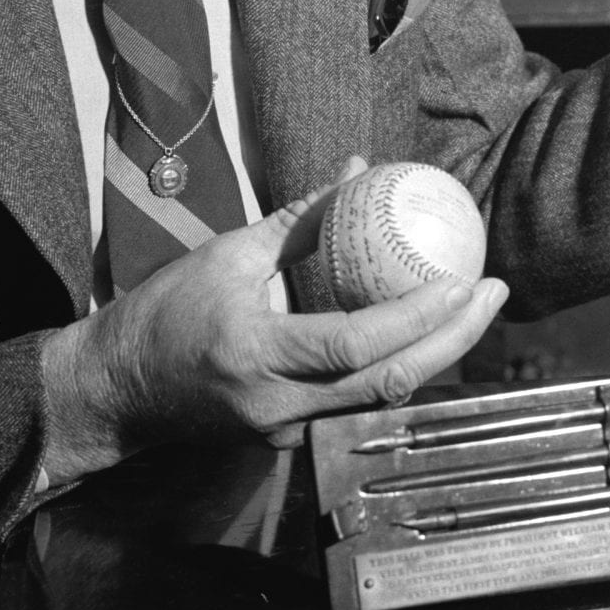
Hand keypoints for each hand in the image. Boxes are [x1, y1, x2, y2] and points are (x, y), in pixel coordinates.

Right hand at [38, 157, 507, 477]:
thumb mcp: (229, 254)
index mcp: (256, 354)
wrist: (114, 391)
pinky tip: (430, 333)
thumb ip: (300, 219)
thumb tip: (358, 169)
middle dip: (453, 339)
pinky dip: (399, 369)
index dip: (416, 318)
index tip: (460, 279)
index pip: (355, 346)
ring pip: (380, 401)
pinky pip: (358, 404)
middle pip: (387, 385)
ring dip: (437, 356)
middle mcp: (277, 406)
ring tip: (476, 307)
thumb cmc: (165, 313)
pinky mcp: (290, 440)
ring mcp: (286, 433)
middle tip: (494, 290)